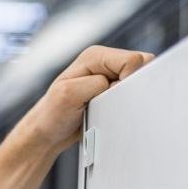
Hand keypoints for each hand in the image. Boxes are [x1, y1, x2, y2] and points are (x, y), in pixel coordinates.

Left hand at [7, 46, 152, 161]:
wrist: (47, 133)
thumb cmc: (52, 114)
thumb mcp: (69, 95)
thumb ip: (96, 84)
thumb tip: (119, 83)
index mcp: (95, 55)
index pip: (133, 60)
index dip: (129, 79)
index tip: (112, 96)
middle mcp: (104, 62)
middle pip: (140, 68)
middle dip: (130, 87)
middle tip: (108, 103)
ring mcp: (110, 76)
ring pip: (138, 82)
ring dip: (126, 98)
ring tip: (105, 108)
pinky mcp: (113, 90)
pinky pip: (132, 94)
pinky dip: (125, 105)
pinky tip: (108, 112)